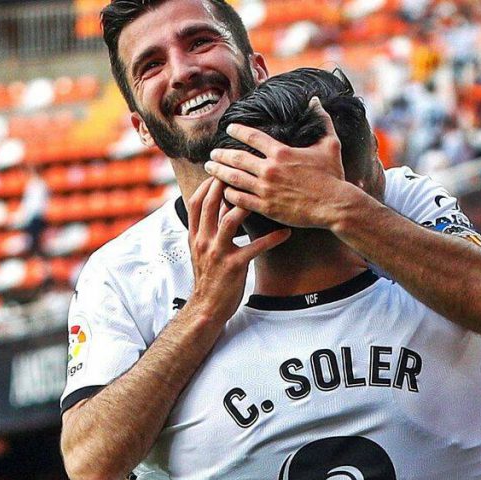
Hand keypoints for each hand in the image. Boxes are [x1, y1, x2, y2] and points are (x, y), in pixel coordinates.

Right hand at [185, 178, 290, 321]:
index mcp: (195, 236)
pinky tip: (286, 232)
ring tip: (264, 195)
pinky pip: (255, 247)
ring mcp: (218, 253)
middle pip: (210, 204)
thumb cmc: (209, 277)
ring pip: (230, 220)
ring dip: (246, 204)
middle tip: (244, 171)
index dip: (207, 184)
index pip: (196, 202)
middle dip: (225, 184)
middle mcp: (203, 241)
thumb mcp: (202, 251)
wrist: (207, 307)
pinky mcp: (234, 266)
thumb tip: (222, 205)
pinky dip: (272, 238)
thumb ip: (210, 228)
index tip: (221, 170)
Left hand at [203, 97, 367, 229]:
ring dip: (218, 172)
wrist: (335, 205)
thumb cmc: (334, 176)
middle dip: (221, 154)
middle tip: (212, 153)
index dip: (238, 130)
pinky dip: (229, 195)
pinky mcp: (267, 207)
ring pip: (233, 178)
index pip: (252, 136)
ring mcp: (266, 189)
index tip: (229, 129)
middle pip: (236, 158)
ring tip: (209, 169)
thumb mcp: (330, 145)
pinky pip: (240, 200)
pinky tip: (223, 191)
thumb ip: (322, 121)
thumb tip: (316, 101)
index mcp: (281, 152)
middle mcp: (269, 169)